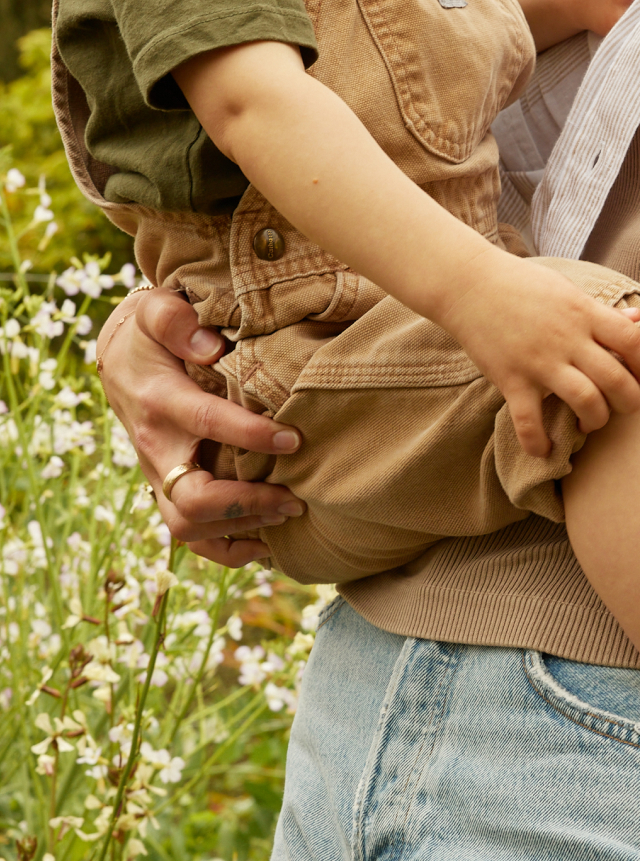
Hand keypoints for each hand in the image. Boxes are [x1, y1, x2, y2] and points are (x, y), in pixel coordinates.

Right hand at [95, 288, 304, 565]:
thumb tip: (210, 345)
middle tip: (296, 496)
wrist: (122, 360)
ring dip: (242, 526)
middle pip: (194, 496)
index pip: (205, 422)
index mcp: (160, 400)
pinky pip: (189, 538)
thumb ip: (176, 319)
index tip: (293, 439)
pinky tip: (266, 545)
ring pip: (189, 525)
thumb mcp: (156, 310)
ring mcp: (158, 475)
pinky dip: (226, 550)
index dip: (249, 435)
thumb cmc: (151, 333)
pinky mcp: (167, 490)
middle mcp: (156, 447)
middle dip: (249, 502)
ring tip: (289, 512)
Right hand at [441, 255, 639, 458]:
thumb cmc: (522, 285)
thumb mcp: (568, 291)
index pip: (634, 342)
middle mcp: (567, 339)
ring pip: (585, 401)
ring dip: (597, 419)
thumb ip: (603, 311)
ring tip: (590, 422)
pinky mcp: (511, 380)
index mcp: (585, 314)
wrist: (469, 285)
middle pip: (616, 379)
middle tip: (624, 406)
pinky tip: (544, 449)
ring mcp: (539, 362)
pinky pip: (529, 422)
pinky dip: (538, 442)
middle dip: (630, 402)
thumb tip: (637, 319)